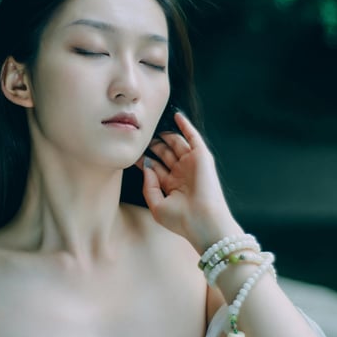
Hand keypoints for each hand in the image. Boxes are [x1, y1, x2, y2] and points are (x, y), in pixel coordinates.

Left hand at [137, 112, 241, 252]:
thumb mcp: (156, 205)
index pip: (156, 168)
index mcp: (172, 186)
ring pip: (176, 144)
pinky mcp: (202, 157)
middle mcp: (182, 174)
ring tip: (153, 128)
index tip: (133, 153)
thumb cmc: (181, 219)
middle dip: (153, 146)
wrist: (203, 221)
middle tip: (141, 138)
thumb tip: (146, 166)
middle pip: (165, 154)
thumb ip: (149, 186)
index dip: (144, 160)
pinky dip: (186, 126)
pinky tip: (176, 116)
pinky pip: (193, 137)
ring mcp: (192, 164)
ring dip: (165, 135)